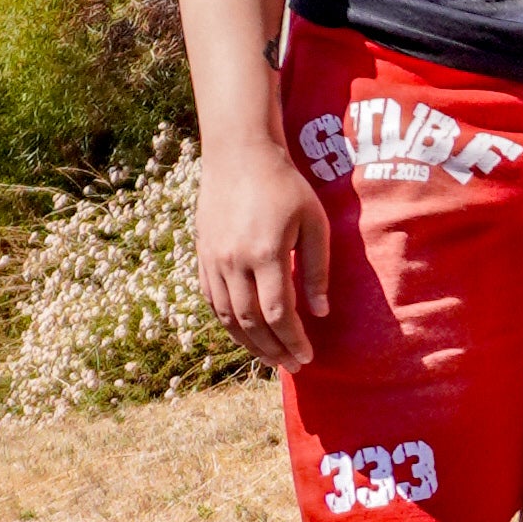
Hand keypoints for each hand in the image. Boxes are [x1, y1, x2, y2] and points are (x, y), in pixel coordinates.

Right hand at [196, 135, 327, 369]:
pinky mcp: (202, 256)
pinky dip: (228, 324)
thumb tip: (320, 313)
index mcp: (266, 253)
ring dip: (249, 344)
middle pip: (251, 322)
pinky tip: (245, 334)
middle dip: (273, 350)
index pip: (278, 314)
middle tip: (292, 366)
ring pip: (227, 317)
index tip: (307, 356)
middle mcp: (234, 262)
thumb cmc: (286, 186)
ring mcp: (213, 260)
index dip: (293, 340)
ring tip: (270, 359)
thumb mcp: (314, 223)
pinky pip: (212, 301)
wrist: (238, 155)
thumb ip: (317, 270)